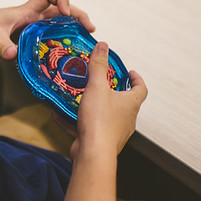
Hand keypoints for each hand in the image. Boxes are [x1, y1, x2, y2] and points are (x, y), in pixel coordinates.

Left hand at [0, 0, 94, 59]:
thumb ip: (1, 46)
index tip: (65, 12)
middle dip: (77, 15)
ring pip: (57, 22)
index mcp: (25, 11)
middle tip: (90, 30)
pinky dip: (61, 39)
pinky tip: (67, 52)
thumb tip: (13, 55)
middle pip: (61, 8)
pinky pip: (49, 33)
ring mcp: (29, 25)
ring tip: (86, 40)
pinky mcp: (26, 35)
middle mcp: (31, 16)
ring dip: (72, 27)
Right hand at [54, 42, 146, 158]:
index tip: (129, 72)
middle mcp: (126, 118)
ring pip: (105, 115)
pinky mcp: (100, 141)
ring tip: (78, 96)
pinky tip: (59, 114)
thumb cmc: (100, 120)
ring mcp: (114, 131)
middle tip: (99, 81)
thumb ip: (98, 65)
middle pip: (123, 102)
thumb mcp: (97, 86)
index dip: (136, 79)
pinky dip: (75, 120)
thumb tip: (103, 46)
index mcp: (130, 104)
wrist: (93, 153)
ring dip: (93, 105)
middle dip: (111, 91)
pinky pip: (88, 127)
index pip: (141, 88)